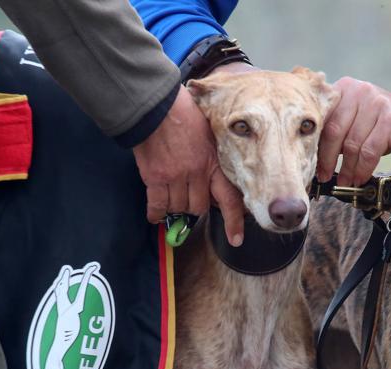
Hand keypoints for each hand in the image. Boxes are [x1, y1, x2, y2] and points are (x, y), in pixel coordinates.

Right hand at [134, 84, 245, 245]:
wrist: (156, 106)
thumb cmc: (184, 114)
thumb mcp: (210, 133)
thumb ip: (214, 157)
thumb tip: (215, 180)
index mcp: (213, 163)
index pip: (229, 198)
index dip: (233, 221)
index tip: (236, 239)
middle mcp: (197, 174)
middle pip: (200, 207)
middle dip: (197, 207)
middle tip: (191, 198)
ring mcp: (175, 177)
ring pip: (180, 208)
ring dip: (177, 208)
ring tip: (173, 198)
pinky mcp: (154, 177)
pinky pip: (157, 205)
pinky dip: (156, 213)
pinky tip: (156, 216)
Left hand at [316, 80, 390, 185]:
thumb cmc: (378, 121)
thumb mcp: (355, 116)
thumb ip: (335, 126)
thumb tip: (312, 155)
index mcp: (345, 88)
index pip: (323, 119)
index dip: (316, 145)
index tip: (313, 165)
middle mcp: (360, 91)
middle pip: (334, 131)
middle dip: (327, 159)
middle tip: (324, 176)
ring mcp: (378, 104)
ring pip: (352, 144)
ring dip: (347, 168)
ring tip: (345, 181)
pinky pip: (370, 151)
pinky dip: (362, 168)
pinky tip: (359, 177)